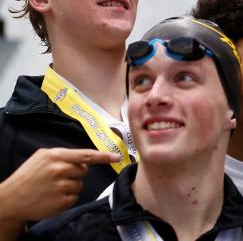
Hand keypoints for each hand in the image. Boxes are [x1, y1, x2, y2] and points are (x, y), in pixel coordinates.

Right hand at [0, 148, 119, 228]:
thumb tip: (84, 158)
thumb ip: (63, 154)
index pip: (86, 155)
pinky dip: (66, 199)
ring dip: (70, 187)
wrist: (11, 199)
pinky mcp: (61, 202)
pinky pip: (74, 198)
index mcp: (56, 156)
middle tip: (57, 178)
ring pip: (80, 185)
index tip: (117, 157)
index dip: (104, 156)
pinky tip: (52, 198)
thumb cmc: (28, 176)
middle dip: (74, 174)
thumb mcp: (42, 157)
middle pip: (83, 171)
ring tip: (52, 188)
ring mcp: (61, 187)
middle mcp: (60, 170)